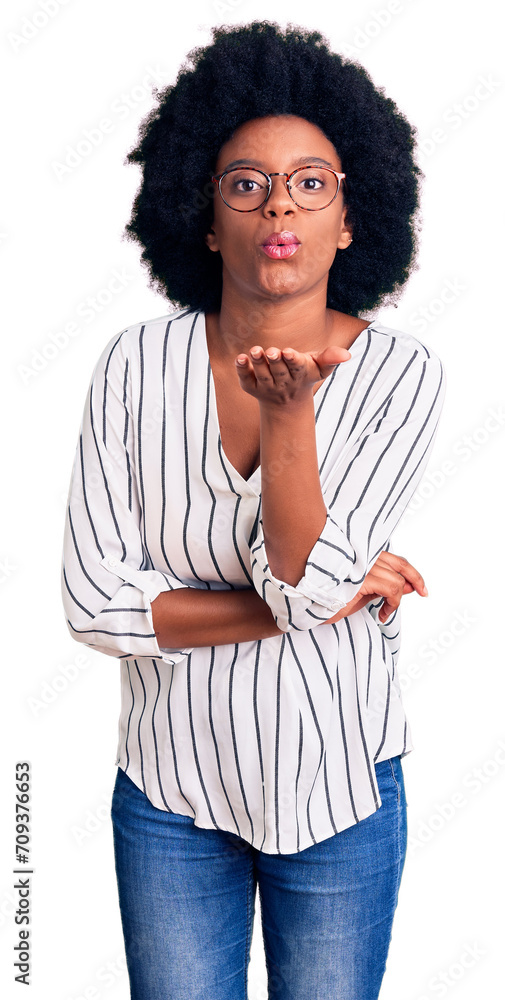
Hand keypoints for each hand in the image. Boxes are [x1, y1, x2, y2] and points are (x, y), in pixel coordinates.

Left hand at [234, 343, 351, 405]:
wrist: (286, 401)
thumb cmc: (304, 374)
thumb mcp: (319, 367)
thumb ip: (330, 358)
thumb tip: (347, 354)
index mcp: (300, 375)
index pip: (297, 367)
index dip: (292, 360)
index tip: (288, 352)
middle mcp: (282, 382)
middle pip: (278, 371)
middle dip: (274, 361)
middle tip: (270, 351)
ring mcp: (266, 386)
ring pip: (262, 375)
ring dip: (257, 363)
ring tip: (254, 351)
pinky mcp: (251, 387)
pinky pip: (245, 379)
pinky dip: (241, 370)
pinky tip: (239, 358)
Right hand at [326, 551, 427, 624]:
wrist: (310, 606)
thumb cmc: (331, 599)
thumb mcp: (365, 593)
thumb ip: (385, 586)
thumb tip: (409, 586)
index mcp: (362, 556)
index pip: (395, 559)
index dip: (412, 572)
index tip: (421, 587)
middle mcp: (363, 557)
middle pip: (400, 565)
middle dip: (414, 580)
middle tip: (422, 593)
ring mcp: (363, 567)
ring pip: (397, 580)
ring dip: (396, 600)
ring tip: (385, 611)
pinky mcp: (363, 579)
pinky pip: (391, 590)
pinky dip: (392, 604)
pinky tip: (383, 613)